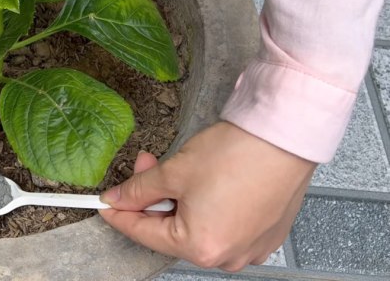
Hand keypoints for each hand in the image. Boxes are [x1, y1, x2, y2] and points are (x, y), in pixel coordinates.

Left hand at [99, 122, 315, 271]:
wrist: (285, 136)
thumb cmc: (238, 154)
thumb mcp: (173, 171)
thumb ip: (139, 190)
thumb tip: (119, 198)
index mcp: (200, 247)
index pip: (144, 233)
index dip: (120, 214)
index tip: (106, 203)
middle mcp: (228, 256)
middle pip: (171, 230)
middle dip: (153, 198)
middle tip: (145, 165)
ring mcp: (250, 247)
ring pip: (197, 227)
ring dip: (180, 200)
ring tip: (179, 168)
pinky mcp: (265, 233)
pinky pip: (224, 224)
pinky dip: (208, 205)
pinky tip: (206, 180)